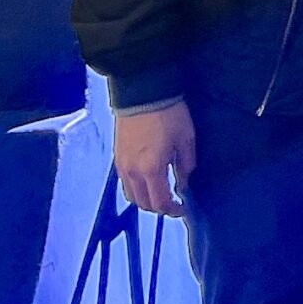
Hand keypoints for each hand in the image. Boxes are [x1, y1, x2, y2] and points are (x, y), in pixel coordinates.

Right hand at [114, 102, 196, 216]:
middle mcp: (132, 172)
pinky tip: (149, 179)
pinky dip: (136, 188)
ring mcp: (121, 165)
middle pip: (143, 203)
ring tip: (161, 191)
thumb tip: (183, 183)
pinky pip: (125, 182)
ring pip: (131, 195)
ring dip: (146, 199)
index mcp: (151, 169)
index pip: (159, 202)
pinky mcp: (117, 157)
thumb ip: (185, 165)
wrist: (142, 93)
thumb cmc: (169, 114)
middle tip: (174, 202)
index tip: (183, 208)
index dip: (172, 210)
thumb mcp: (185, 139)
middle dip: (159, 207)